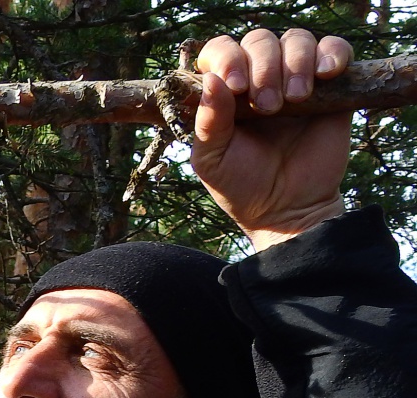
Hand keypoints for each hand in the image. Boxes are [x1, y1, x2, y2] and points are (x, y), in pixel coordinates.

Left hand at [192, 29, 353, 249]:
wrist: (288, 210)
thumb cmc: (243, 186)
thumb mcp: (213, 160)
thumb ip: (208, 123)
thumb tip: (211, 80)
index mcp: (225, 92)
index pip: (221, 50)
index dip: (227, 57)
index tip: (235, 85)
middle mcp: (259, 78)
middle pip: (260, 40)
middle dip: (263, 66)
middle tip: (268, 106)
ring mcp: (296, 79)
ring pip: (297, 39)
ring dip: (295, 61)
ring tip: (295, 99)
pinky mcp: (332, 86)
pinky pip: (336, 48)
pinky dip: (332, 53)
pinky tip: (326, 75)